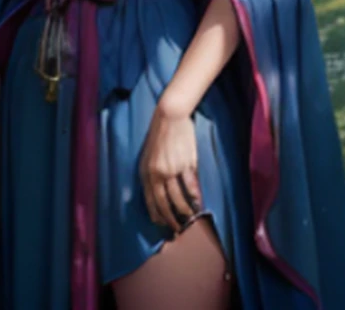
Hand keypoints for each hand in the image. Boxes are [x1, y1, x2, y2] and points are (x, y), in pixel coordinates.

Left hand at [140, 104, 201, 230]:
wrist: (169, 116)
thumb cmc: (159, 134)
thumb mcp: (149, 154)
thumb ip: (151, 171)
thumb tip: (158, 188)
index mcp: (145, 172)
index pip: (149, 199)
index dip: (155, 213)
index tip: (160, 224)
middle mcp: (156, 174)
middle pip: (163, 202)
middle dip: (170, 218)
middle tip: (176, 229)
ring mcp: (171, 170)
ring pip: (177, 197)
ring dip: (184, 211)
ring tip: (190, 219)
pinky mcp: (185, 164)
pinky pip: (190, 185)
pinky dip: (195, 196)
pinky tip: (198, 203)